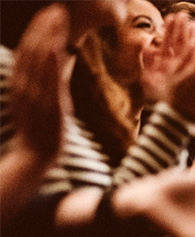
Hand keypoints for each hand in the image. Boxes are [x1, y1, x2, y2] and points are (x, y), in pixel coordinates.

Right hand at [10, 3, 69, 161]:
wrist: (36, 157)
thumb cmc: (42, 128)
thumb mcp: (46, 97)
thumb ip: (53, 77)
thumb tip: (64, 57)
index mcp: (23, 84)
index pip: (28, 51)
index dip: (37, 31)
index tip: (49, 14)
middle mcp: (26, 86)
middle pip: (32, 50)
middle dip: (43, 28)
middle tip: (56, 9)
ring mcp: (36, 95)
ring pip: (39, 61)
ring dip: (48, 37)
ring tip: (58, 18)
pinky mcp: (48, 107)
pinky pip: (48, 82)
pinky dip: (51, 64)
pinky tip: (58, 48)